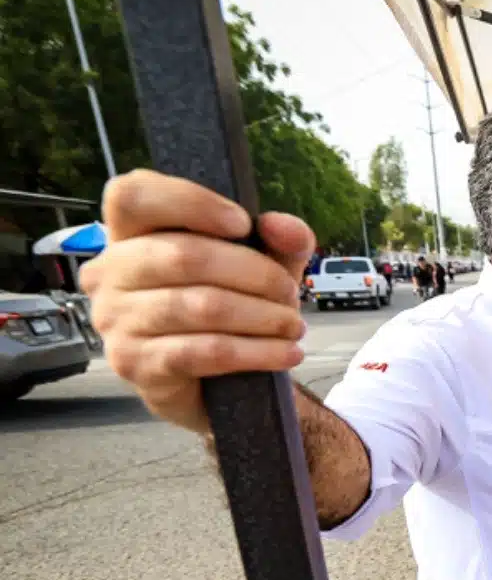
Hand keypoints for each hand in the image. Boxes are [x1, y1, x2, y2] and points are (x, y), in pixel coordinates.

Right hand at [82, 170, 313, 433]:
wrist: (210, 383)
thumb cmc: (226, 308)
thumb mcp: (261, 266)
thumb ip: (279, 239)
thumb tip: (282, 226)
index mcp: (128, 234)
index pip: (133, 196)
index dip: (190, 202)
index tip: (242, 223)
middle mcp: (110, 272)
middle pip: (184, 256)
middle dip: (255, 274)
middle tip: (289, 293)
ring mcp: (115, 319)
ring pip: (201, 306)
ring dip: (262, 317)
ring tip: (293, 325)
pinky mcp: (134, 363)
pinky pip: (205, 351)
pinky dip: (256, 352)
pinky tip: (285, 353)